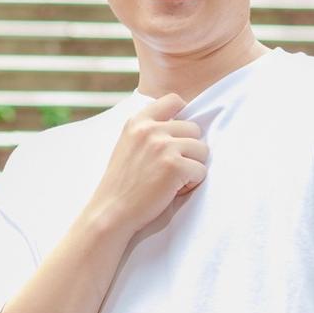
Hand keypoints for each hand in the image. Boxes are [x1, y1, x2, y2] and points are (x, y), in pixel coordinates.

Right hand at [84, 94, 208, 234]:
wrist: (111, 212)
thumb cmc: (122, 184)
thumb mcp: (128, 145)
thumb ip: (150, 130)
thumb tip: (184, 123)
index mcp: (138, 121)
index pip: (174, 100)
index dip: (182, 118)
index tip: (176, 137)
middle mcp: (150, 129)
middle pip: (194, 129)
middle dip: (188, 150)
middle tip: (170, 169)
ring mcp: (163, 146)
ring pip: (202, 150)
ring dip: (192, 167)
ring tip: (170, 180)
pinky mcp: (175, 166)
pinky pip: (202, 171)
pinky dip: (191, 184)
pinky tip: (172, 190)